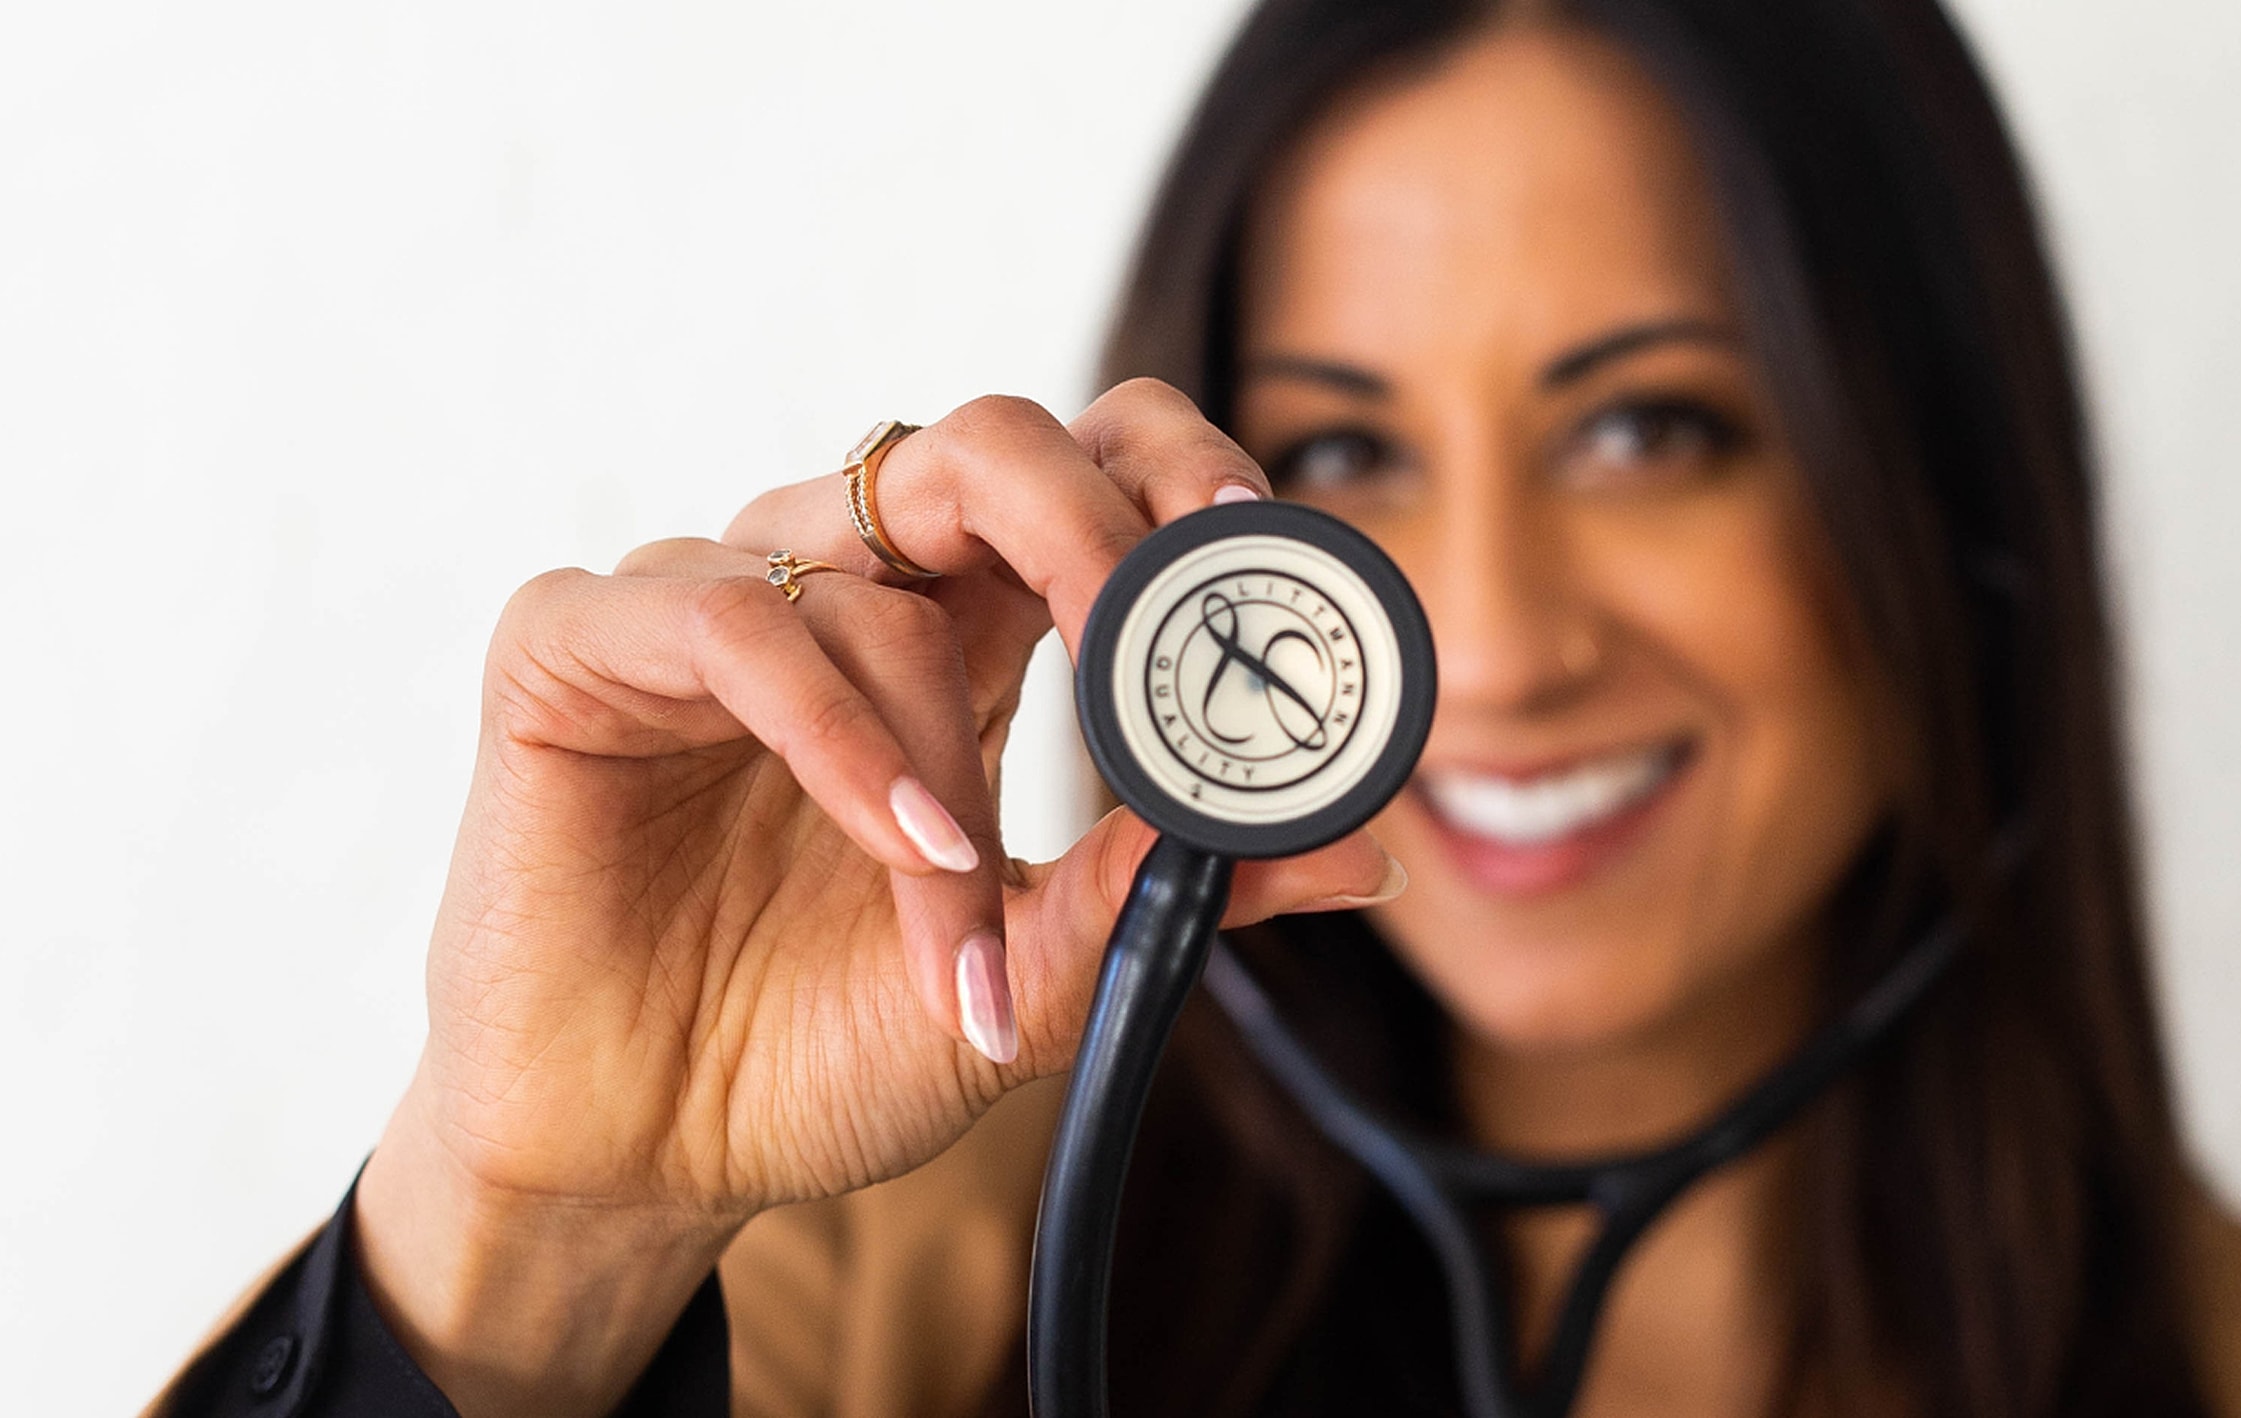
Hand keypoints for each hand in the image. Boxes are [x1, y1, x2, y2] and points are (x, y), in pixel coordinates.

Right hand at [354, 383, 1403, 1415]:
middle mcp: (846, 591)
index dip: (1185, 485)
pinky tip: (905, 843)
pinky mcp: (578, 645)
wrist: (646, 1156)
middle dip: (1099, 523)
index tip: (1272, 565)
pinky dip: (842, 735)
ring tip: (968, 900)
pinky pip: (736, 621)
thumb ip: (1166, 896)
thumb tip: (1359, 848)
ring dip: (948, 753)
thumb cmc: (825, 1046)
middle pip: (992, 444)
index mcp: (968, 637)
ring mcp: (711, 602)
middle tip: (1156, 636)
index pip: (1092, 478)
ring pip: (878, 573)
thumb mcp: (1036, 980)